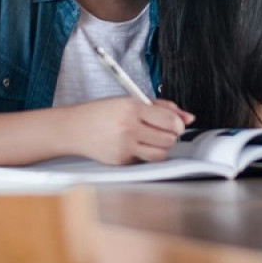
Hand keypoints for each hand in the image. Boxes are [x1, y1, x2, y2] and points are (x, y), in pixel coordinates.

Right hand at [66, 97, 193, 164]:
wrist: (73, 129)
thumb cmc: (102, 113)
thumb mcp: (130, 101)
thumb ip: (161, 107)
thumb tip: (188, 117)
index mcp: (132, 108)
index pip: (170, 121)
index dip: (178, 124)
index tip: (176, 124)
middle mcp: (128, 128)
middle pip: (169, 139)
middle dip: (171, 135)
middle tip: (162, 130)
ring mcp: (124, 146)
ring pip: (161, 153)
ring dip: (161, 147)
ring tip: (151, 139)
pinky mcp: (121, 161)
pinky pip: (145, 160)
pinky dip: (145, 154)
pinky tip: (135, 145)